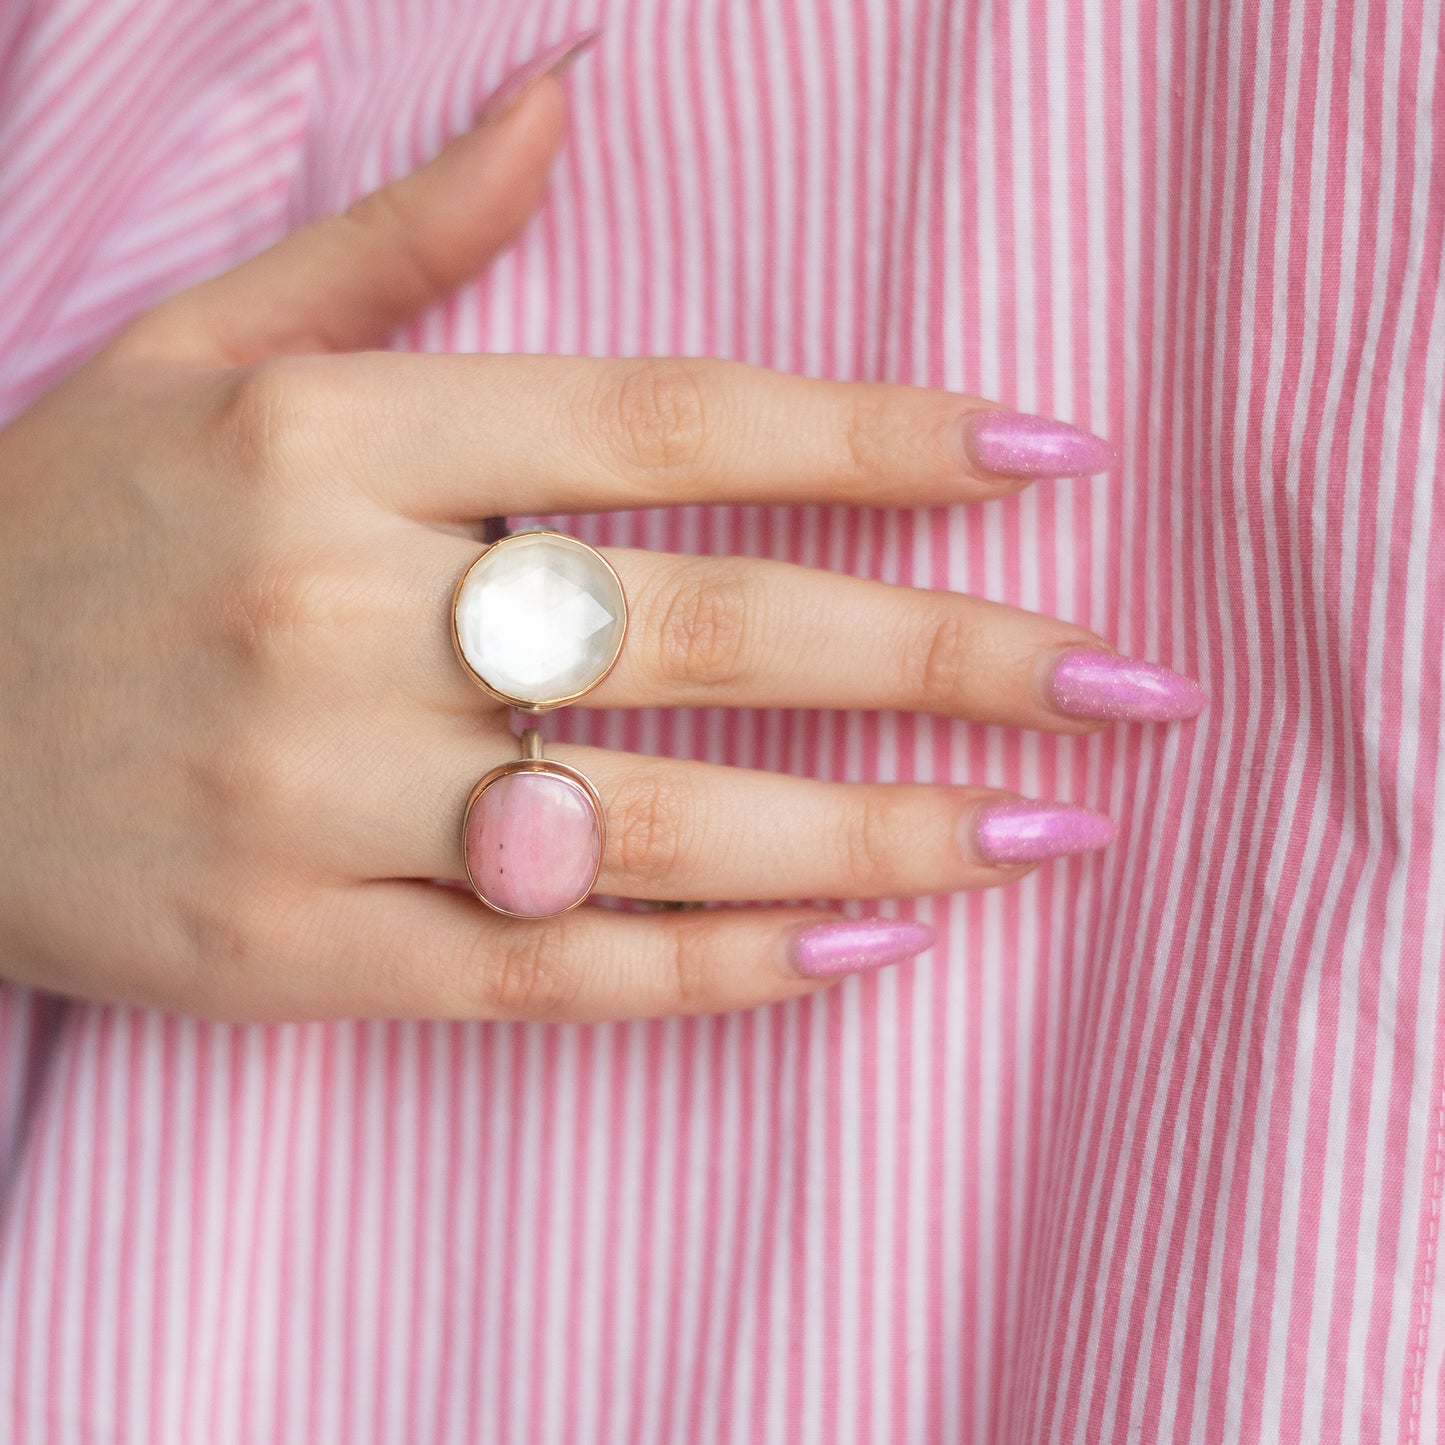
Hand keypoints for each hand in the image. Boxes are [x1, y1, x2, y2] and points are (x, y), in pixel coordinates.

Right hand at [0, 73, 1202, 1022]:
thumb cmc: (48, 528)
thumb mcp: (192, 347)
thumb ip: (400, 238)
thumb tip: (566, 92)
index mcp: (329, 433)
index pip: (672, 419)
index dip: (880, 436)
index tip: (1052, 455)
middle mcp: (338, 608)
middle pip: (712, 624)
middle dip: (946, 650)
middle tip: (1125, 687)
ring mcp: (319, 799)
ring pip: (657, 818)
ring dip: (878, 828)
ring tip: (1043, 834)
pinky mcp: (296, 954)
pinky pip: (550, 969)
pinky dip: (719, 968)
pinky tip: (866, 950)